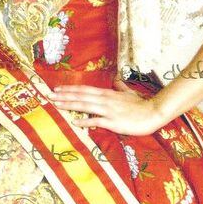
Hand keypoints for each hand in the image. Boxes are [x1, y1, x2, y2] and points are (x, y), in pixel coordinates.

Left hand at [48, 76, 162, 135]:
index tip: (57, 89)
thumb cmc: (141, 104)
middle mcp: (105, 100)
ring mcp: (108, 110)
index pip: (84, 90)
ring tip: (56, 104)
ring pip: (85, 106)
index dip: (70, 89)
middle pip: (81, 96)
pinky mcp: (113, 122)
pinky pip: (96, 121)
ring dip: (69, 105)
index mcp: (107, 93)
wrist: (153, 112)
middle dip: (64, 96)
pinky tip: (75, 122)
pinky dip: (85, 121)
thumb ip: (120, 87)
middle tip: (49, 95)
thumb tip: (116, 80)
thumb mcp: (129, 93)